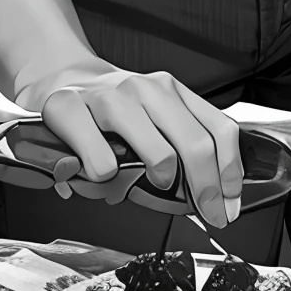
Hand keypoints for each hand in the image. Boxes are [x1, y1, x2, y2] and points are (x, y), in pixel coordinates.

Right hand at [31, 67, 244, 227]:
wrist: (59, 77)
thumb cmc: (110, 109)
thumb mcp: (151, 116)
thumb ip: (179, 144)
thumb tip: (207, 195)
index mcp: (170, 90)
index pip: (219, 129)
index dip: (230, 170)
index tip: (230, 201)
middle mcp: (145, 89)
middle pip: (196, 145)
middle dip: (207, 189)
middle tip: (207, 213)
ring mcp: (109, 97)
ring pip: (159, 153)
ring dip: (160, 179)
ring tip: (146, 182)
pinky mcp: (70, 109)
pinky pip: (103, 163)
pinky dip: (105, 179)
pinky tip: (99, 171)